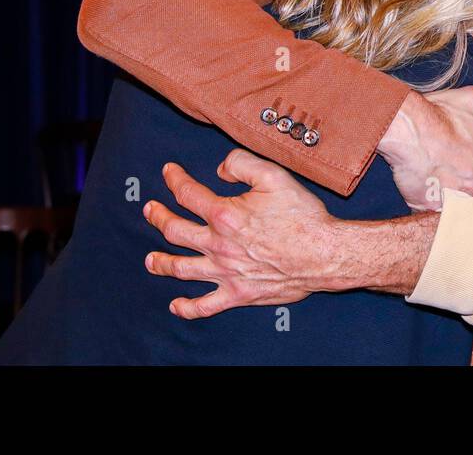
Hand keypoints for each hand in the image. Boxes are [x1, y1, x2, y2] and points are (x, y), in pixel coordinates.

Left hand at [143, 152, 330, 318]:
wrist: (323, 253)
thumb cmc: (302, 216)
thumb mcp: (274, 175)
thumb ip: (241, 164)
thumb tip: (220, 170)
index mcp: (225, 214)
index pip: (187, 193)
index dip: (174, 179)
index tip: (168, 172)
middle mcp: (218, 244)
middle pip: (174, 231)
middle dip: (158, 217)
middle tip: (150, 210)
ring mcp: (225, 272)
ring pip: (181, 269)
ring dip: (161, 263)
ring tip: (149, 259)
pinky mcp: (238, 294)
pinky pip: (205, 305)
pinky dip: (187, 307)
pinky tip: (176, 305)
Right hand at [377, 86, 472, 209]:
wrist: (407, 128)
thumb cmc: (441, 115)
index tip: (470, 164)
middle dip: (469, 188)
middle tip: (453, 173)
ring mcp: (455, 201)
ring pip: (459, 207)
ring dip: (452, 199)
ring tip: (439, 182)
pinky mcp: (431, 209)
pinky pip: (435, 212)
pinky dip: (431, 204)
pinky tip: (426, 189)